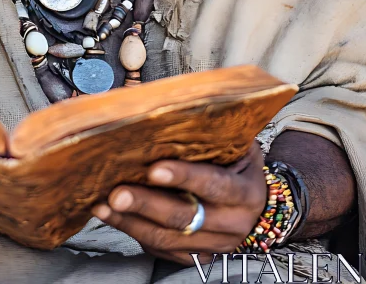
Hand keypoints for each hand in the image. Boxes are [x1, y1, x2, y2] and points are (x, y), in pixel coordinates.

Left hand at [92, 142, 266, 265]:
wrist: (261, 208)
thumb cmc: (241, 166)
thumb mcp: (239, 147)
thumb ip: (212, 134)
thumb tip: (168, 109)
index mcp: (245, 192)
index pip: (214, 184)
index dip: (184, 177)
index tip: (154, 168)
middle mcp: (232, 222)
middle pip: (184, 217)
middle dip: (145, 204)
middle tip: (116, 193)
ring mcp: (214, 244)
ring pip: (168, 239)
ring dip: (131, 222)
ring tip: (103, 205)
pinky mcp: (197, 256)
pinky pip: (163, 250)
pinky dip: (134, 232)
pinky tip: (114, 217)